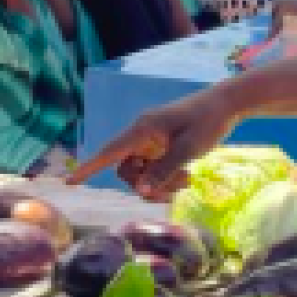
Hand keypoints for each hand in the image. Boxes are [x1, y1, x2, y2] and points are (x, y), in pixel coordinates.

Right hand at [68, 87, 240, 197]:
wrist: (226, 105)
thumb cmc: (207, 122)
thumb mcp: (188, 150)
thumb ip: (163, 171)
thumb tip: (139, 190)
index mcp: (142, 129)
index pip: (109, 152)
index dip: (88, 168)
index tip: (70, 182)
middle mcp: (141, 135)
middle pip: (126, 170)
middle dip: (145, 185)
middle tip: (174, 191)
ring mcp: (150, 142)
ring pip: (141, 173)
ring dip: (159, 184)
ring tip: (186, 181)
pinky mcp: (160, 147)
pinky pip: (153, 170)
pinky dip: (166, 178)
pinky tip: (187, 176)